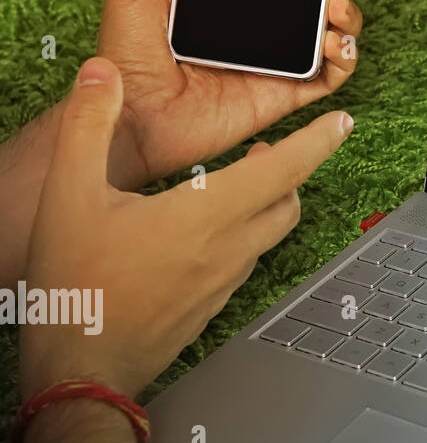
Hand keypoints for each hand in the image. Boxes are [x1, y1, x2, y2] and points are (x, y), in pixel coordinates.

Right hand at [19, 57, 352, 400]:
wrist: (80, 368)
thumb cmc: (78, 286)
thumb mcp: (69, 194)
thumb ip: (87, 126)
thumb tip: (99, 74)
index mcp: (206, 216)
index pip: (283, 170)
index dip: (317, 142)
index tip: (341, 123)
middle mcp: (227, 249)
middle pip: (287, 202)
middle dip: (292, 170)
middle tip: (274, 149)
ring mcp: (224, 282)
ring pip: (269, 234)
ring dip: (267, 203)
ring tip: (240, 183)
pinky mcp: (213, 306)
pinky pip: (246, 261)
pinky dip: (244, 235)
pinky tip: (210, 231)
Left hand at [99, 0, 363, 189]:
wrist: (134, 120)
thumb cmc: (126, 57)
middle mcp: (262, 25)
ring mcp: (279, 59)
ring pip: (334, 28)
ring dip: (348, 11)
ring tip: (334, 5)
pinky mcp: (289, 93)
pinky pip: (333, 75)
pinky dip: (345, 56)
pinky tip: (333, 43)